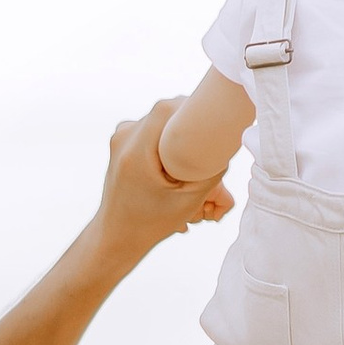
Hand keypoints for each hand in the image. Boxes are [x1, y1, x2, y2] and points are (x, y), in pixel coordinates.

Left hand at [95, 100, 235, 258]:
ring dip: (179, 139)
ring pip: (162, 122)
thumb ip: (212, 172)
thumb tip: (226, 145)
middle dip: (190, 132)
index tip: (212, 126)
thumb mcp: (188, 201)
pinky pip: (153, 131)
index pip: (169, 108)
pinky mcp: (123, 141)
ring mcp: (121, 136)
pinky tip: (173, 170)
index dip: (195, 110)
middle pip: (168, 114)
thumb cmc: (150, 224)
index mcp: (136, 150)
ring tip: (186, 170)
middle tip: (204, 155)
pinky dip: (168, 145)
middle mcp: (124, 136)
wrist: (117, 235)